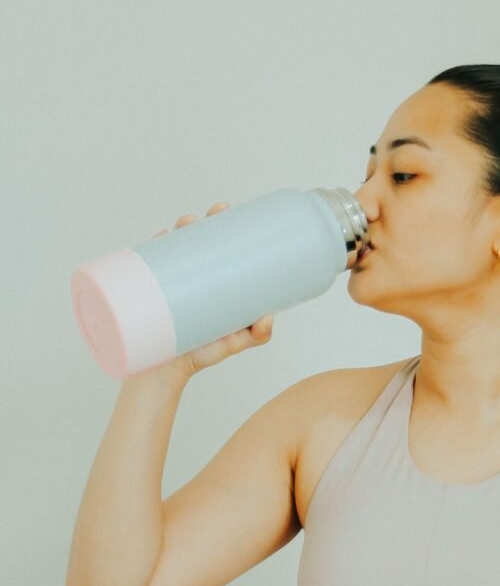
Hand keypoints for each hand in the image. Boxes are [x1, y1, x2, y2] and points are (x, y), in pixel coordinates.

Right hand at [142, 201, 274, 380]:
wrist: (165, 375)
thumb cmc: (203, 354)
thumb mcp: (234, 343)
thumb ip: (257, 335)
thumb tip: (268, 317)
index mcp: (209, 280)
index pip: (213, 244)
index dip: (218, 223)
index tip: (225, 210)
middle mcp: (188, 277)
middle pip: (192, 240)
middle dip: (200, 221)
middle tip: (212, 214)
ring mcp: (166, 283)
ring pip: (170, 248)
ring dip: (177, 229)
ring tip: (186, 225)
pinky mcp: (146, 294)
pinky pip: (144, 266)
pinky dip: (149, 250)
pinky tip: (157, 238)